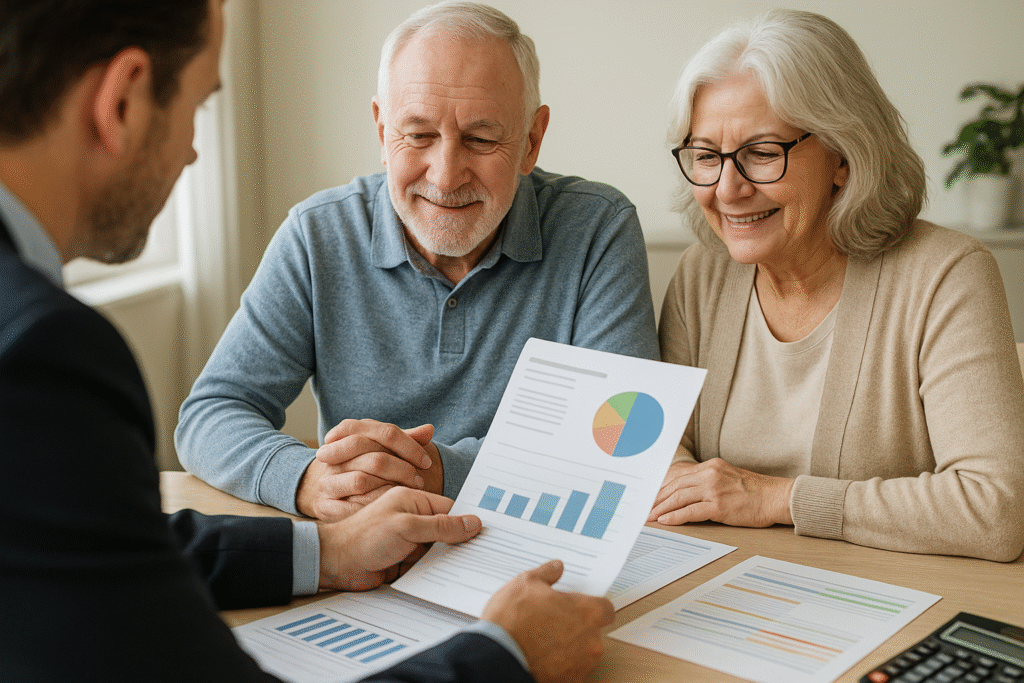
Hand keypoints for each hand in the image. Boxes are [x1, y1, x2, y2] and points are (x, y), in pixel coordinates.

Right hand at [296, 420, 438, 519]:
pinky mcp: (325, 503)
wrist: (320, 489)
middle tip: (419, 481)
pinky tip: (388, 507)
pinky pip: (352, 505)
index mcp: (350, 431)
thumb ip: (405, 440)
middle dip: (402, 470)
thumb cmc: (359, 464)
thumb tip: (429, 429)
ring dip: (389, 489)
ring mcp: (328, 479)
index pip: (386, 434)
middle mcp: (335, 453)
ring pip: (363, 481)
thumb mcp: (379, 446)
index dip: (411, 448)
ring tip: (406, 493)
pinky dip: (373, 506)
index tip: (427, 462)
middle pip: (376, 458)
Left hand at [317, 487, 480, 590]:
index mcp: (413, 500)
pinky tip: (447, 580)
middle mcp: (413, 519)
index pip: (450, 509)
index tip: (485, 535)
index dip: (467, 522)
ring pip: (439, 550)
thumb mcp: (407, 526)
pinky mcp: (404, 561)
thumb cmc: (364, 537)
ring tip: (467, 569)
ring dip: (447, 560)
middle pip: (447, 531)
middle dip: (460, 543)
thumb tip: (473, 523)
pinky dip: (435, 573)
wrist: (336, 564)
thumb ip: (441, 526)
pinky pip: (427, 566)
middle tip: (481, 554)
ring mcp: (408, 541)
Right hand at [482, 560, 613, 682]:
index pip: (605, 608)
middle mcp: (591, 641)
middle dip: (575, 627)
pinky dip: (558, 666)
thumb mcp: (524, 584)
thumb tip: (556, 568)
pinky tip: (539, 657)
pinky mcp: (569, 682)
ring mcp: (582, 665)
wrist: (498, 658)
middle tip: (551, 622)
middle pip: (593, 632)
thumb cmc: (512, 622)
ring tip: (541, 641)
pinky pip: (569, 671)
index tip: (576, 606)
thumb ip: (546, 574)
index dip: (591, 606)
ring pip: (581, 653)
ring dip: (567, 648)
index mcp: (587, 613)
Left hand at [648, 459, 794, 526]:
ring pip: (679, 498)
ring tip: (650, 517)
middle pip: (675, 487)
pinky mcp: (719, 505)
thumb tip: (686, 493)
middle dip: (657, 499)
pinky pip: (691, 511)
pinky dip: (675, 516)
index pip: (679, 477)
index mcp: (711, 467)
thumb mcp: (728, 478)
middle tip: (644, 509)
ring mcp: (714, 489)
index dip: (662, 488)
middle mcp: (710, 474)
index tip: (651, 497)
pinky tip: (665, 521)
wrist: (777, 497)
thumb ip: (707, 481)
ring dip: (661, 508)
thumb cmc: (755, 491)